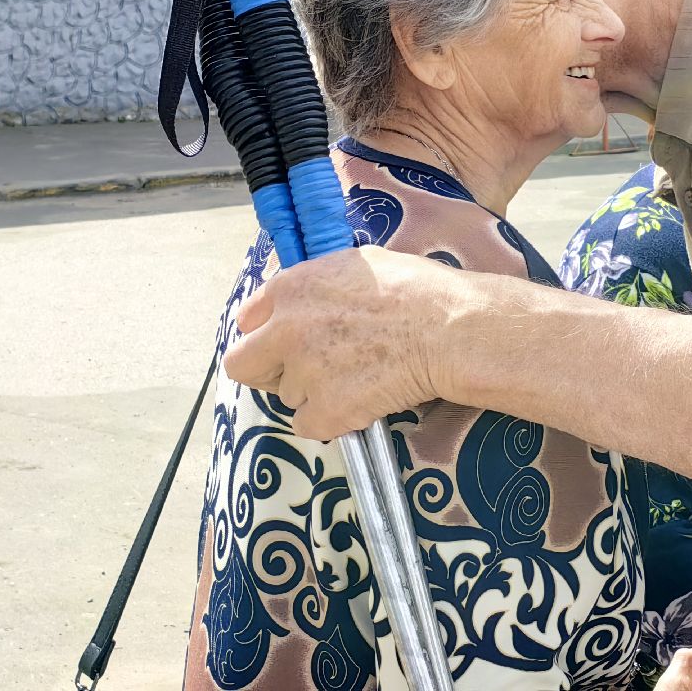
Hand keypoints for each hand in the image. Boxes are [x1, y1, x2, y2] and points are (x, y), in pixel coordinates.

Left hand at [223, 246, 451, 438]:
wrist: (448, 329)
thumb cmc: (417, 289)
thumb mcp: (358, 265)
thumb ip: (319, 284)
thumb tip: (311, 298)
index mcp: (291, 289)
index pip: (246, 319)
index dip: (267, 332)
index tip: (285, 342)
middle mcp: (286, 330)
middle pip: (242, 365)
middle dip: (266, 372)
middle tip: (299, 374)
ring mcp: (303, 373)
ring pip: (287, 397)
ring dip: (315, 394)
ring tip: (357, 379)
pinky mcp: (325, 411)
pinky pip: (310, 425)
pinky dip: (333, 420)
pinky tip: (362, 402)